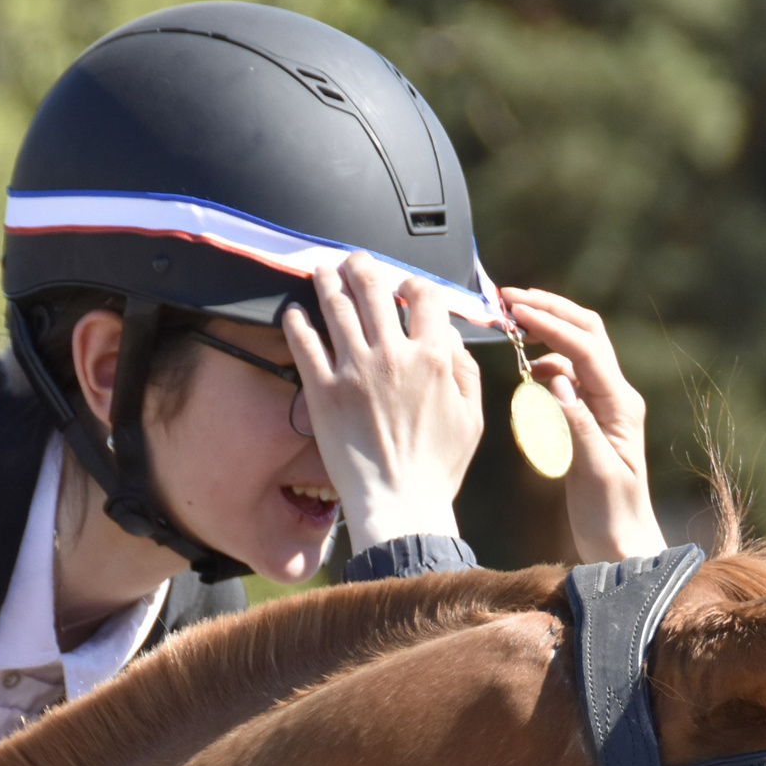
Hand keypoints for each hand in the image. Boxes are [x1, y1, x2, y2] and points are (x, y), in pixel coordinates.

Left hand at [283, 253, 483, 551]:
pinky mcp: (323, 391)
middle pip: (374, 288)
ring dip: (327, 281)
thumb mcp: (472, 417)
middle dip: (362, 266)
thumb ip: (465, 371)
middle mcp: (393, 355)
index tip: (403, 286)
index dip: (413, 283)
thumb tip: (450, 339)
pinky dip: (296, 321)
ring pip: (336, 306)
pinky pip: (304, 343)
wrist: (399, 505)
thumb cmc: (437, 467)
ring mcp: (354, 371)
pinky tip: (293, 312)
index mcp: (432, 358)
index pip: (423, 296)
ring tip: (321, 271)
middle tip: (353, 260)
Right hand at [503, 287, 668, 563]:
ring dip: (545, 332)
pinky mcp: (591, 417)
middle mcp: (616, 397)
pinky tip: (526, 372)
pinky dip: (545, 362)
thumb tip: (554, 377)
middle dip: (550, 310)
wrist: (623, 544)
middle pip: (586, 332)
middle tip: (510, 299)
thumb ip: (575, 423)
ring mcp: (605, 405)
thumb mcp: (592, 472)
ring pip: (576, 349)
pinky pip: (568, 375)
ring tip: (510, 328)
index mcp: (620, 405)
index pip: (584, 347)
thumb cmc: (611, 516)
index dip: (549, 322)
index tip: (514, 308)